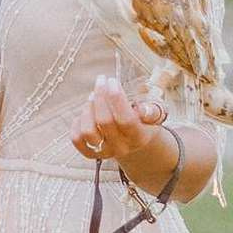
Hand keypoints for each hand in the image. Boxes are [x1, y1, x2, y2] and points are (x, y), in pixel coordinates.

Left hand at [73, 76, 175, 194]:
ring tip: (93, 96)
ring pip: (88, 131)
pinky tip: (86, 111)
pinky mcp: (91, 152)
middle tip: (101, 80)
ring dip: (88, 108)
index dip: (117, 99)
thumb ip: (151, 111)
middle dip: (100, 96)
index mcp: (138, 136)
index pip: (126, 120)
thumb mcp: (155, 113)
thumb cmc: (144, 120)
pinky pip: (76, 138)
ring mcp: (105, 151)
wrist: (135, 140)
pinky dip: (77, 122)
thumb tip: (142, 110)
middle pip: (104, 122)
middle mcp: (121, 147)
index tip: (112, 81)